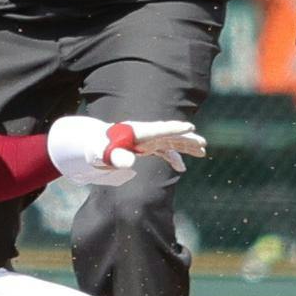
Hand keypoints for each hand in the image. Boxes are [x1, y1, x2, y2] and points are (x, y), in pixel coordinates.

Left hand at [47, 116, 208, 186]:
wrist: (92, 145)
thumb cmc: (96, 148)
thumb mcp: (102, 154)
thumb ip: (115, 157)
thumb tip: (130, 162)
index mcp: (136, 132)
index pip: (158, 129)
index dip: (173, 129)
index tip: (189, 127)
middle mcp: (144, 134)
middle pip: (169, 134)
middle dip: (186, 138)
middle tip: (203, 143)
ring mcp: (147, 140)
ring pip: (170, 142)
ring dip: (186, 146)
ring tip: (202, 151)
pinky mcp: (146, 147)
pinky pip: (164, 151)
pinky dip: (173, 158)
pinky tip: (181, 168)